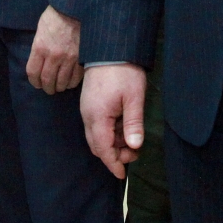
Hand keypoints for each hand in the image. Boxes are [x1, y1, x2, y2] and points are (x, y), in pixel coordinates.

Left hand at [26, 5, 82, 94]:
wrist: (76, 8)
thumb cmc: (56, 16)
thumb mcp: (41, 30)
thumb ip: (39, 48)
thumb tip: (39, 63)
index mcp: (40, 47)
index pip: (33, 73)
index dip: (34, 82)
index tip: (37, 84)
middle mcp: (53, 55)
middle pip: (47, 80)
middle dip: (47, 88)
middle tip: (48, 89)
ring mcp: (68, 58)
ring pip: (61, 82)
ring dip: (59, 87)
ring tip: (59, 87)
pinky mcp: (81, 58)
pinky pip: (75, 78)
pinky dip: (71, 83)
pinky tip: (70, 82)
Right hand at [80, 63, 146, 177]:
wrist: (110, 48)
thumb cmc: (124, 71)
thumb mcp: (134, 98)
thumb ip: (133, 124)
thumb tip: (134, 146)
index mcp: (97, 116)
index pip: (102, 149)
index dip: (113, 164)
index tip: (122, 174)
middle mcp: (88, 115)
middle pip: (97, 145)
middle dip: (114, 155)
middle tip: (134, 153)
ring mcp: (87, 109)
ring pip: (97, 136)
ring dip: (113, 142)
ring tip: (132, 138)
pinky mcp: (90, 103)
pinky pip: (97, 125)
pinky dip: (109, 132)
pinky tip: (123, 126)